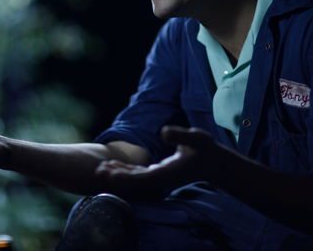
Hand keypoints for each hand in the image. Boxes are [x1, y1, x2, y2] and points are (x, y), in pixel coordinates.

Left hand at [96, 126, 226, 188]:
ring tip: (101, 168)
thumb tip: (163, 131)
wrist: (214, 163)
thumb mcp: (196, 139)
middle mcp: (161, 178)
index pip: (143, 178)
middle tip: (97, 170)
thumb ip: (180, 136)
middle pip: (134, 181)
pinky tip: (114, 166)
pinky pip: (138, 174)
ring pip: (134, 178)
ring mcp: (159, 177)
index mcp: (168, 172)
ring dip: (118, 173)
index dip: (126, 176)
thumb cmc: (205, 150)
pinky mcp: (159, 173)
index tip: (111, 174)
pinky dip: (126, 170)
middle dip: (116, 176)